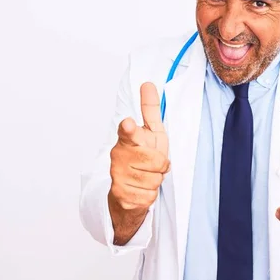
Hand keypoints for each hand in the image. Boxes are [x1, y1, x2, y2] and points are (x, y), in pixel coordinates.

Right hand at [109, 82, 169, 210]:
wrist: (129, 190)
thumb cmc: (143, 157)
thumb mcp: (151, 133)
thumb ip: (150, 110)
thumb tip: (148, 83)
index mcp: (127, 139)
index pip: (128, 132)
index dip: (130, 128)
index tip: (129, 123)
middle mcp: (118, 156)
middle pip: (156, 160)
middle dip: (161, 165)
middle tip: (153, 164)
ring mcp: (117, 176)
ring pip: (154, 179)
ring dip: (156, 180)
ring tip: (147, 177)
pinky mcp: (121, 195)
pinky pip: (149, 195)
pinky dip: (150, 194)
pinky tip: (141, 189)